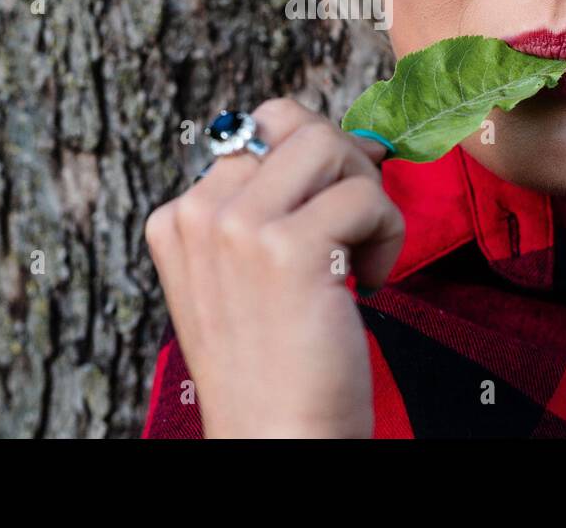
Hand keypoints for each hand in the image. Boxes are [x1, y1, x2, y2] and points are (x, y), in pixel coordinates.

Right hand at [144, 98, 403, 437]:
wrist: (275, 441)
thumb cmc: (274, 365)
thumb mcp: (244, 277)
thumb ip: (267, 208)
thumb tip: (351, 141)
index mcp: (177, 217)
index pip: (257, 131)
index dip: (314, 164)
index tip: (334, 216)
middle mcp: (198, 214)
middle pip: (292, 124)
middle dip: (343, 163)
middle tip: (356, 224)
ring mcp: (238, 227)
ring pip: (330, 147)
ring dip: (367, 195)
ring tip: (360, 255)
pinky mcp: (289, 249)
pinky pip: (366, 197)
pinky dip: (388, 237)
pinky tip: (368, 285)